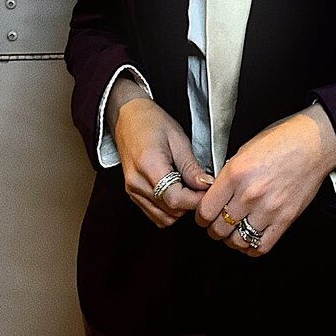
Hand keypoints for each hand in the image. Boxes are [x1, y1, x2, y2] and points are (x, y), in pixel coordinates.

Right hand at [112, 89, 213, 227]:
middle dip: (191, 203)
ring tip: (188, 188)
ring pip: (164, 218)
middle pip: (170, 211)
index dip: (196, 200)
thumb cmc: (152, 122)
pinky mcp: (132, 194)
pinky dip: (169, 210)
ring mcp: (132, 190)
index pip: (175, 199)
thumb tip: (206, 185)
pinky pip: (155, 214)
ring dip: (180, 209)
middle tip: (201, 187)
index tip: (208, 190)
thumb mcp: (178, 139)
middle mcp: (136, 183)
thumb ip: (191, 167)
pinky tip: (176, 192)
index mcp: (148, 165)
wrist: (127, 117)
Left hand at [195, 103, 335, 256]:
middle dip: (214, 229)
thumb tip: (216, 192)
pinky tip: (250, 238)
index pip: (205, 210)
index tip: (203, 216)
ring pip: (237, 241)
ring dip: (231, 239)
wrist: (314, 143)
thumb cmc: (282, 139)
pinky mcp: (285, 219)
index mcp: (235, 173)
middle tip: (216, 224)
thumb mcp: (245, 149)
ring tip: (233, 232)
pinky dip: (251, 247)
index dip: (200, 217)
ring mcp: (268, 209)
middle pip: (219, 228)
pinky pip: (261, 246)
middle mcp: (250, 194)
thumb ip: (229, 174)